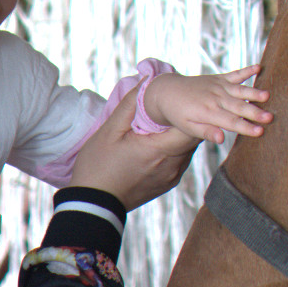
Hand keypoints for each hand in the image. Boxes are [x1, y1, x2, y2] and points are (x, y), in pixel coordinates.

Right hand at [71, 90, 199, 208]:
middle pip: (193, 136)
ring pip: (188, 148)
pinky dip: (175, 147)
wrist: (94, 205)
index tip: (181, 98)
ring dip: (181, 133)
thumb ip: (130, 104)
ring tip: (167, 120)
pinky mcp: (167, 184)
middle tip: (174, 105)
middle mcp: (172, 166)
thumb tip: (146, 81)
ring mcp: (172, 177)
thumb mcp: (109, 131)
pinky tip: (160, 140)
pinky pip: (180, 160)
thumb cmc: (98, 167)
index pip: (193, 126)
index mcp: (160, 150)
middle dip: (188, 119)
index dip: (191, 110)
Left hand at [142, 65, 270, 144]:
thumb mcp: (188, 127)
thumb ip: (206, 132)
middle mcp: (215, 98)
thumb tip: (221, 139)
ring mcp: (218, 86)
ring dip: (254, 92)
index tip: (260, 132)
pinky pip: (235, 74)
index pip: (230, 122)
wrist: (168, 92)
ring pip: (240, 90)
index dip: (246, 127)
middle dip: (255, 112)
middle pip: (239, 107)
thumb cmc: (179, 114)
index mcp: (208, 112)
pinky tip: (259, 67)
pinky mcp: (219, 78)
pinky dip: (247, 70)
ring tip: (268, 95)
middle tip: (271, 117)